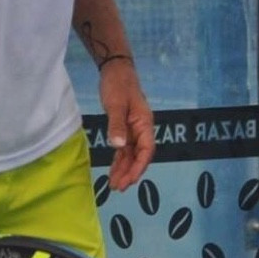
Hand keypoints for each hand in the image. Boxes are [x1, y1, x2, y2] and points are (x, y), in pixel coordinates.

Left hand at [99, 60, 154, 191]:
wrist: (116, 70)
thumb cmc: (118, 84)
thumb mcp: (115, 104)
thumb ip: (117, 125)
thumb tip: (118, 146)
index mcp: (145, 124)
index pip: (146, 150)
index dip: (139, 167)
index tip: (129, 180)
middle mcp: (141, 129)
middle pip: (139, 156)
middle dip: (130, 172)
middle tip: (117, 188)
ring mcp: (134, 130)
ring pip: (131, 155)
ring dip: (123, 169)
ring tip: (114, 185)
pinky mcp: (125, 129)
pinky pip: (124, 149)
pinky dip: (119, 160)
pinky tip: (113, 171)